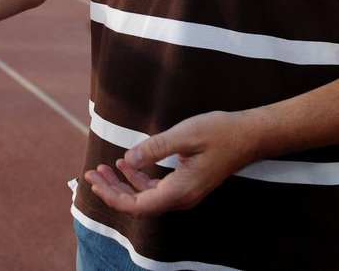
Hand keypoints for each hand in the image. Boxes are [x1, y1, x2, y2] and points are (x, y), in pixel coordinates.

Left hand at [83, 110, 259, 216]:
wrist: (249, 135)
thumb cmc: (220, 132)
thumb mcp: (185, 134)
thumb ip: (155, 148)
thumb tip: (127, 159)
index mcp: (180, 191)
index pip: (138, 206)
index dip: (113, 196)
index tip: (94, 181)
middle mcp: (181, 198)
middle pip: (138, 205)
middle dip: (112, 191)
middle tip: (90, 174)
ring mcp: (184, 193)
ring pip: (145, 197)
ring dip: (122, 185)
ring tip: (102, 167)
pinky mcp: (186, 184)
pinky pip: (156, 188)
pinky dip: (138, 178)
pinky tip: (125, 163)